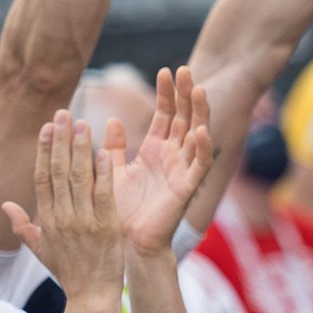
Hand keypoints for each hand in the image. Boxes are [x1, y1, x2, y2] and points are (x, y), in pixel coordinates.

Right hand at [2, 111, 124, 303]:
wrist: (91, 297)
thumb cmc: (68, 272)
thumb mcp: (40, 250)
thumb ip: (22, 226)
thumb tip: (5, 206)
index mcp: (47, 219)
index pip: (42, 177)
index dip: (44, 150)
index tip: (47, 127)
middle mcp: (62, 216)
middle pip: (58, 170)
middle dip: (60, 140)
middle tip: (62, 113)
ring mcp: (83, 221)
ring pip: (79, 178)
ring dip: (80, 148)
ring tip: (81, 123)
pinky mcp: (106, 227)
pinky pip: (103, 194)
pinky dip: (104, 173)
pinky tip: (105, 151)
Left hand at [109, 67, 213, 253]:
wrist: (126, 243)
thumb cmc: (120, 210)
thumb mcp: (112, 171)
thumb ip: (114, 147)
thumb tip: (111, 120)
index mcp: (155, 151)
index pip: (165, 115)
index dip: (166, 94)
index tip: (165, 70)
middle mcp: (172, 158)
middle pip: (184, 119)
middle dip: (184, 95)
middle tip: (184, 69)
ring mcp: (182, 171)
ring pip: (196, 136)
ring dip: (199, 113)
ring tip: (198, 89)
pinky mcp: (187, 188)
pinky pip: (199, 166)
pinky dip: (202, 149)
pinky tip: (201, 131)